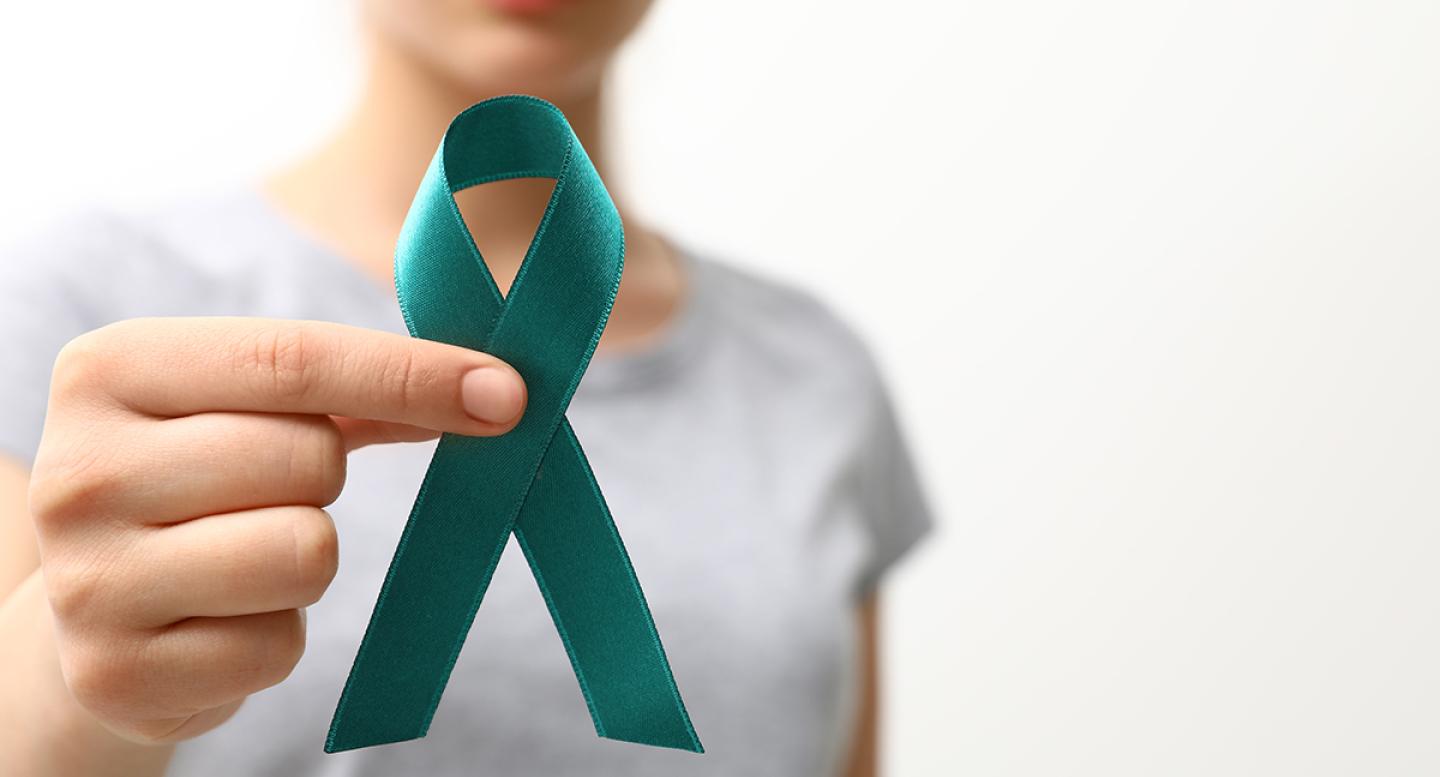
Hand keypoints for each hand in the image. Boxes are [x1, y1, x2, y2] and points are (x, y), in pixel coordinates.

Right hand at [26, 317, 525, 743]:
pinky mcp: (116, 674)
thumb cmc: (196, 483)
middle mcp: (78, 471)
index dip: (412, 374)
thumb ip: (353, 387)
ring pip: (304, 553)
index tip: (506, 393)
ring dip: (306, 559)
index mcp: (108, 370)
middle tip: (273, 491)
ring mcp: (88, 580)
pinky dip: (277, 633)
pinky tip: (222, 617)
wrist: (91, 608)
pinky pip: (280, 644)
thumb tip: (492, 388)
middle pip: (307, 460)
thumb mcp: (239, 407)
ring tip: (242, 553)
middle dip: (326, 478)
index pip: (293, 358)